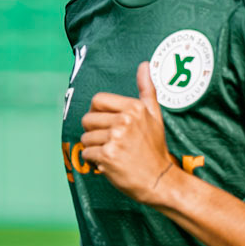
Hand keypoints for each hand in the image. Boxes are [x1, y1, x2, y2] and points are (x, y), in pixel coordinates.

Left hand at [79, 63, 177, 205]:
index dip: (97, 113)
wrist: (159, 180)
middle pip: (88, 119)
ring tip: (111, 153)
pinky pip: (86, 153)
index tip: (105, 124)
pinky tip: (108, 163)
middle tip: (109, 142)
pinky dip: (93, 160)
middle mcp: (124, 121)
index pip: (98, 101)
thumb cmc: (155, 149)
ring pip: (85, 138)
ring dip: (93, 148)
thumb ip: (147, 90)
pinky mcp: (107, 156)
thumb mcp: (155, 115)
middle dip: (93, 132)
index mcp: (134, 108)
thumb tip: (144, 65)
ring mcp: (115, 139)